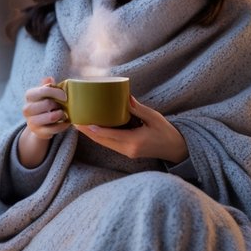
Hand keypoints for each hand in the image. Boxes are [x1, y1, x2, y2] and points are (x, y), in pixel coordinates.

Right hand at [18, 77, 68, 166]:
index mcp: (29, 95)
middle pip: (47, 104)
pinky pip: (54, 129)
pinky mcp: (39, 132)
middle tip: (63, 106)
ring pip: (51, 117)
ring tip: (63, 113)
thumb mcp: (46, 93)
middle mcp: (27, 109)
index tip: (65, 96)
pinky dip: (63, 125)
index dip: (56, 92)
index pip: (42, 91)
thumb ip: (47, 86)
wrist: (39, 124)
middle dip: (58, 105)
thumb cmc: (45, 104)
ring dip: (61, 115)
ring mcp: (31, 122)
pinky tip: (66, 122)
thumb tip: (49, 78)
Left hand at [74, 96, 188, 164]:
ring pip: (105, 144)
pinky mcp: (127, 152)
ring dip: (92, 135)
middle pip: (103, 141)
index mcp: (134, 141)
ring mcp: (127, 152)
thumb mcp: (154, 117)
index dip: (95, 130)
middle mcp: (128, 149)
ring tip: (80, 125)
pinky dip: (101, 136)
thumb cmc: (166, 131)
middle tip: (75, 122)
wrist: (175, 148)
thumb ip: (138, 109)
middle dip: (88, 133)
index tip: (83, 123)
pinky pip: (110, 144)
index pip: (111, 135)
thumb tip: (124, 98)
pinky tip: (93, 129)